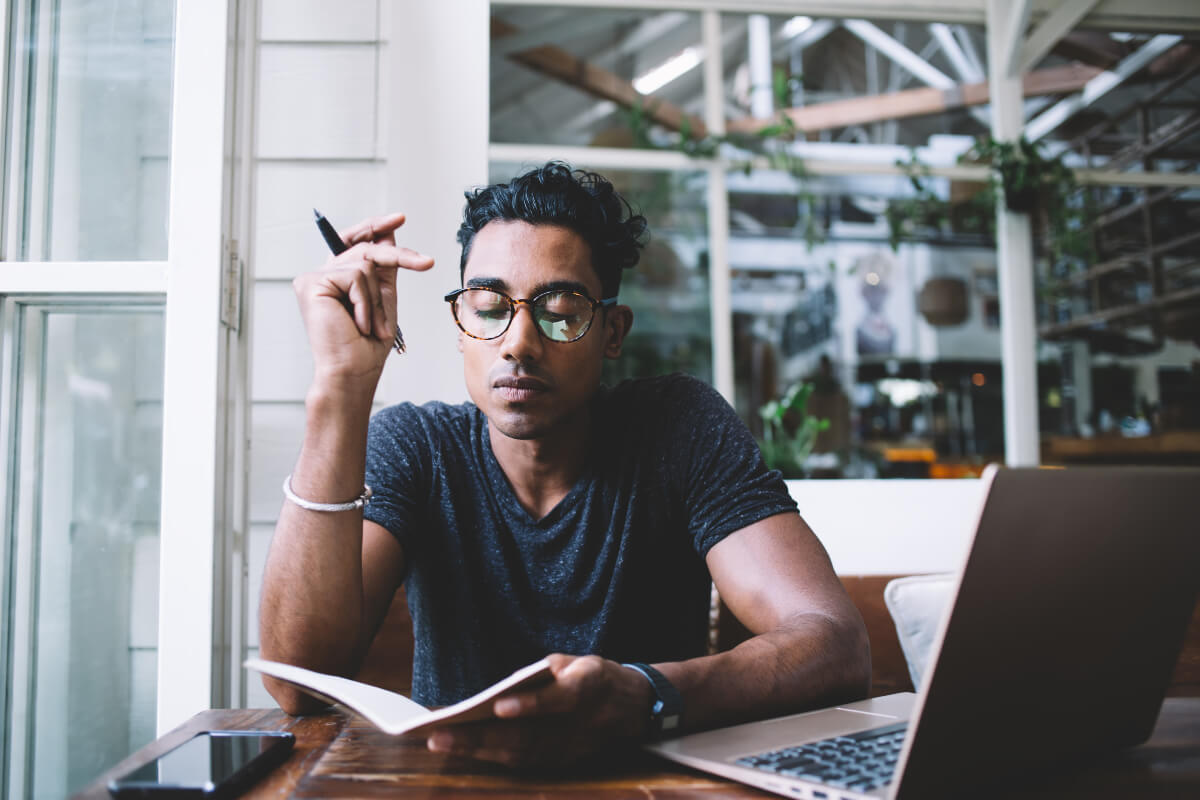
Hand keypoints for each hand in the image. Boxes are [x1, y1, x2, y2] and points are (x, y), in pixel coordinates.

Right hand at [293, 212, 433, 389]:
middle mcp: (322, 275)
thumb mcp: (383, 298)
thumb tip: (389, 232)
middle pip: (365, 248)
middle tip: (426, 263)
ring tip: (369, 325)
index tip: (400, 218)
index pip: (354, 241)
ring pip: (363, 263)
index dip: (375, 226)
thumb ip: (384, 267)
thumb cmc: (367, 346)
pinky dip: (365, 303)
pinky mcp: (310, 283)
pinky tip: (357, 324)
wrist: (354, 372)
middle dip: (398, 256)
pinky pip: (355, 276)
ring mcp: (313, 278)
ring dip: (376, 299)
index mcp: (337, 279)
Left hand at [425, 654, 652, 767]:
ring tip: (441, 742)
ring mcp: (572, 748)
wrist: (631, 708)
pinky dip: (491, 757)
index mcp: (590, 687)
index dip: (531, 705)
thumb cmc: (593, 677)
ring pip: (521, 754)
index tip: (498, 706)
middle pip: (530, 734)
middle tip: (441, 734)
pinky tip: (462, 749)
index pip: (560, 698)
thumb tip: (504, 692)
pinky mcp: (562, 762)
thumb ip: (545, 674)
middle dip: (482, 737)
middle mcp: (581, 724)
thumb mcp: (577, 662)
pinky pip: (523, 762)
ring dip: (479, 751)